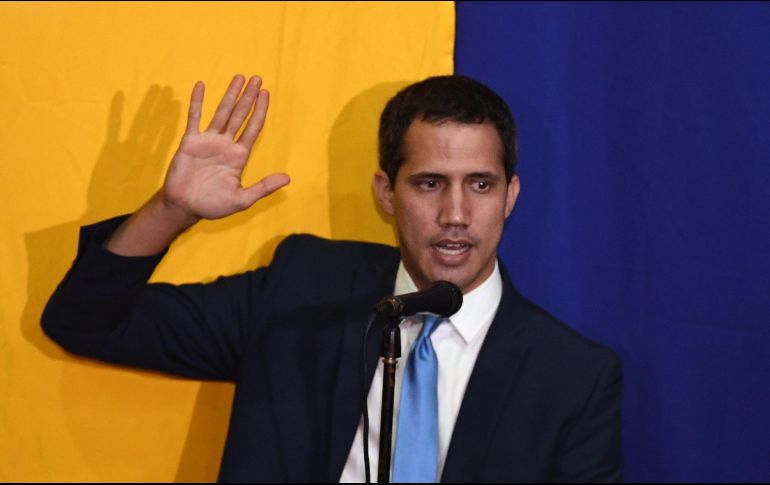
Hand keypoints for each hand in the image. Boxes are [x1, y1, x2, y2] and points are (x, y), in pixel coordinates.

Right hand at [161, 75, 289, 221]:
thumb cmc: (213, 205)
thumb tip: (287, 178)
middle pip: (240, 115)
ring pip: (221, 112)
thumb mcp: (242, 199)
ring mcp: (208, 141)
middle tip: (257, 78)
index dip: (260, 111)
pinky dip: (197, 102)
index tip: (266, 94)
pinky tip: (201, 85)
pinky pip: (194, 118)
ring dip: (230, 95)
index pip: (253, 128)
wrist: (185, 207)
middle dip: (249, 97)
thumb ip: (263, 187)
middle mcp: (226, 144)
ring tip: (239, 77)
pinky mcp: (190, 141)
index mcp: (239, 156)